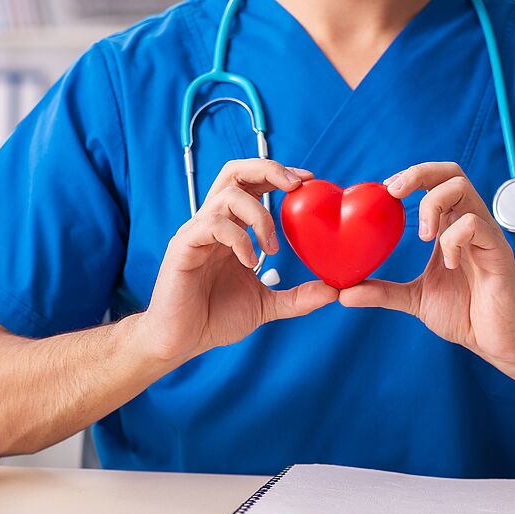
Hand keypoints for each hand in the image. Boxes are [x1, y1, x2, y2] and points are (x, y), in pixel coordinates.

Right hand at [138, 159, 338, 361]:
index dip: (279, 175)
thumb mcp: (265, 305)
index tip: (308, 182)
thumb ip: (298, 297)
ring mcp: (196, 233)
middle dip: (267, 169)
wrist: (180, 342)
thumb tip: (334, 292)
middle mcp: (212, 223)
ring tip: (272, 247)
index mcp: (230, 230)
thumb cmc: (214, 319)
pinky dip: (239, 238)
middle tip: (295, 187)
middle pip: (234, 171)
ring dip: (259, 215)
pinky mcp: (183, 247)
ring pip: (228, 195)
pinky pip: (212, 224)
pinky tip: (250, 262)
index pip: (252, 184)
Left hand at [339, 162, 514, 368]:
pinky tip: (448, 263)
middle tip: (394, 194)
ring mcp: (486, 236)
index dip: (410, 177)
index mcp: (450, 228)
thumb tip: (343, 293)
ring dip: (434, 205)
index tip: (384, 190)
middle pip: (451, 172)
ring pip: (463, 189)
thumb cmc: (463, 314)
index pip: (435, 182)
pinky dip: (454, 239)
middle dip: (419, 174)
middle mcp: (469, 224)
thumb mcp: (413, 299)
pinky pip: (476, 226)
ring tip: (423, 236)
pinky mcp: (499, 253)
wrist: (496, 341)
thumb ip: (381, 292)